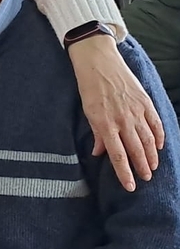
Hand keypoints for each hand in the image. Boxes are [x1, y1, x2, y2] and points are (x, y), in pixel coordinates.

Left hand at [69, 34, 164, 190]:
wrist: (99, 62)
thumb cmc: (89, 88)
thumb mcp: (88, 112)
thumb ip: (97, 134)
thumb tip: (99, 153)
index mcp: (105, 124)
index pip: (118, 155)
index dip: (124, 172)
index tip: (130, 186)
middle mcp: (123, 120)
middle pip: (136, 150)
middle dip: (142, 167)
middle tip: (146, 179)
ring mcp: (136, 111)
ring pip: (149, 139)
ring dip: (152, 156)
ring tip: (153, 168)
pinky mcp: (145, 102)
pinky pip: (155, 123)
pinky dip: (159, 136)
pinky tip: (160, 146)